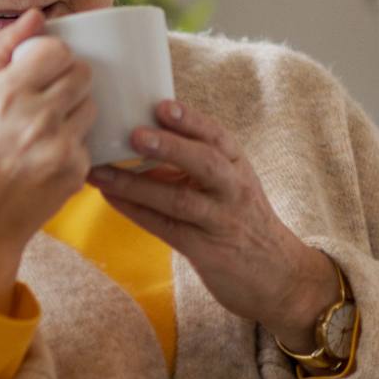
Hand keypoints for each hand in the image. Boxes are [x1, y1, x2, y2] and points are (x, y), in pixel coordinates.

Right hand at [0, 9, 95, 311]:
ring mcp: (57, 145)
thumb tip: (35, 16)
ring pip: (90, 107)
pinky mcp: (74, 171)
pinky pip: (87, 142)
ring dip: (75, 112)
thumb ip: (0, 52)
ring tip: (45, 131)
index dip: (54, 58)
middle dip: (70, 82)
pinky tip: (45, 159)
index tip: (43, 70)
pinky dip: (72, 147)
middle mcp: (34, 115)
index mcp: (4, 91)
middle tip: (49, 99)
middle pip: (82, 75)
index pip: (58, 52)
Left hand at [87, 99, 333, 350]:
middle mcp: (234, 190)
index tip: (162, 104)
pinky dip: (136, 212)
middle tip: (135, 134)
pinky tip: (111, 199)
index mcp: (237, 166)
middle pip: (208, 163)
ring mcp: (221, 220)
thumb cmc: (237, 217)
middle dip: (171, 146)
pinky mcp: (207, 250)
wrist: (277, 273)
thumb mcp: (226, 182)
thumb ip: (190, 161)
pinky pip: (167, 228)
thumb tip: (132, 135)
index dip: (191, 120)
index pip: (218, 137)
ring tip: (100, 172)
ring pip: (181, 199)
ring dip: (136, 184)